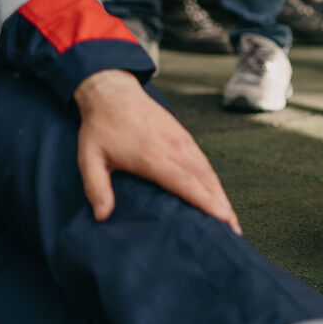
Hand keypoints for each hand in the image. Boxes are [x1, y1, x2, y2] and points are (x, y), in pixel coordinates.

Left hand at [73, 69, 240, 233]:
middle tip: (234, 230)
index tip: (223, 218)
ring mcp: (182, 141)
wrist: (114, 93)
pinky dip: (214, 181)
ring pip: (208, 171)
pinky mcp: (185, 137)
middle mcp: (173, 147)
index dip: (205, 201)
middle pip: (204, 180)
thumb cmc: (100, 128)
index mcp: (151, 155)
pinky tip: (217, 195)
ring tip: (230, 219)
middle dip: (221, 205)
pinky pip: (204, 163)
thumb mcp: (89, 158)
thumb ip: (96, 187)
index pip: (184, 182)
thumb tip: (103, 216)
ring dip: (221, 194)